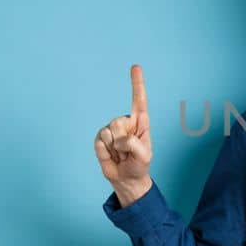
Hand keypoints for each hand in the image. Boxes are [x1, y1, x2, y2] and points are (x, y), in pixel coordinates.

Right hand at [95, 64, 154, 206]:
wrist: (126, 178)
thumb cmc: (139, 164)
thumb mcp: (144, 156)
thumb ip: (134, 144)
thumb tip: (118, 138)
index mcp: (141, 121)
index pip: (139, 100)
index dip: (137, 83)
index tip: (135, 67)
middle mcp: (126, 122)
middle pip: (119, 122)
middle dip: (123, 141)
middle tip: (127, 153)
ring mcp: (112, 129)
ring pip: (109, 132)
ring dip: (115, 149)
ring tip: (120, 155)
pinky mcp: (100, 138)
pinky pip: (100, 141)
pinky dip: (106, 152)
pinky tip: (111, 156)